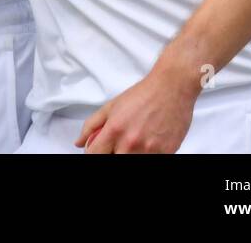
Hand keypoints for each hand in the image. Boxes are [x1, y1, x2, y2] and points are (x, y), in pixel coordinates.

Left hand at [75, 66, 198, 153]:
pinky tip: (149, 141)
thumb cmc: (142, 95)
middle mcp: (130, 143)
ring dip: (131, 153)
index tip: (99, 150)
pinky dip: (147, 153)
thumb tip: (79, 143)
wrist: (171, 89)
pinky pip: (151, 159)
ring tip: (136, 139)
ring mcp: (149, 150)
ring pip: (132, 161)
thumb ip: (91, 126)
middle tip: (118, 143)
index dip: (94, 153)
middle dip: (113, 153)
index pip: (95, 155)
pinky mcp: (166, 153)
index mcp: (114, 130)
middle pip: (113, 160)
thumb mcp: (111, 106)